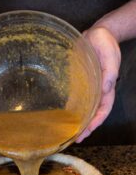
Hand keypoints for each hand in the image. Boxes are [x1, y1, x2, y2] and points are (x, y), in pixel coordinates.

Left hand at [76, 27, 120, 142]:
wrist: (96, 35)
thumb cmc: (105, 44)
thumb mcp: (110, 55)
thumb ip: (110, 71)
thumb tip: (107, 88)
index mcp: (107, 87)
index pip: (104, 109)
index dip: (97, 121)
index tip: (87, 131)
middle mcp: (98, 92)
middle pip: (93, 114)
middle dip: (86, 127)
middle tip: (76, 139)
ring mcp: (88, 89)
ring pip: (84, 110)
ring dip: (78, 122)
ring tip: (70, 134)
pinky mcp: (79, 85)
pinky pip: (75, 100)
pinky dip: (71, 111)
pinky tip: (64, 118)